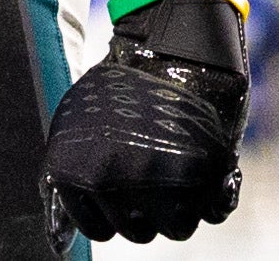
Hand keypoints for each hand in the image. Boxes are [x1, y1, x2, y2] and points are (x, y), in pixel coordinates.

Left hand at [42, 0, 248, 245]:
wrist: (173, 48)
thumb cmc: (124, 82)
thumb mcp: (80, 121)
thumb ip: (75, 170)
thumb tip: (65, 231)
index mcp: (80, 171)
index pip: (98, 228)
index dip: (112, 214)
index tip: (122, 195)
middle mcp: (117, 183)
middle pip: (138, 231)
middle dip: (145, 210)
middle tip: (152, 174)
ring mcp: (161, 183)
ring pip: (176, 228)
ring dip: (178, 207)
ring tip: (176, 169)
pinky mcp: (204, 175)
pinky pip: (212, 213)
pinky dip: (212, 200)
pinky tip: (203, 173)